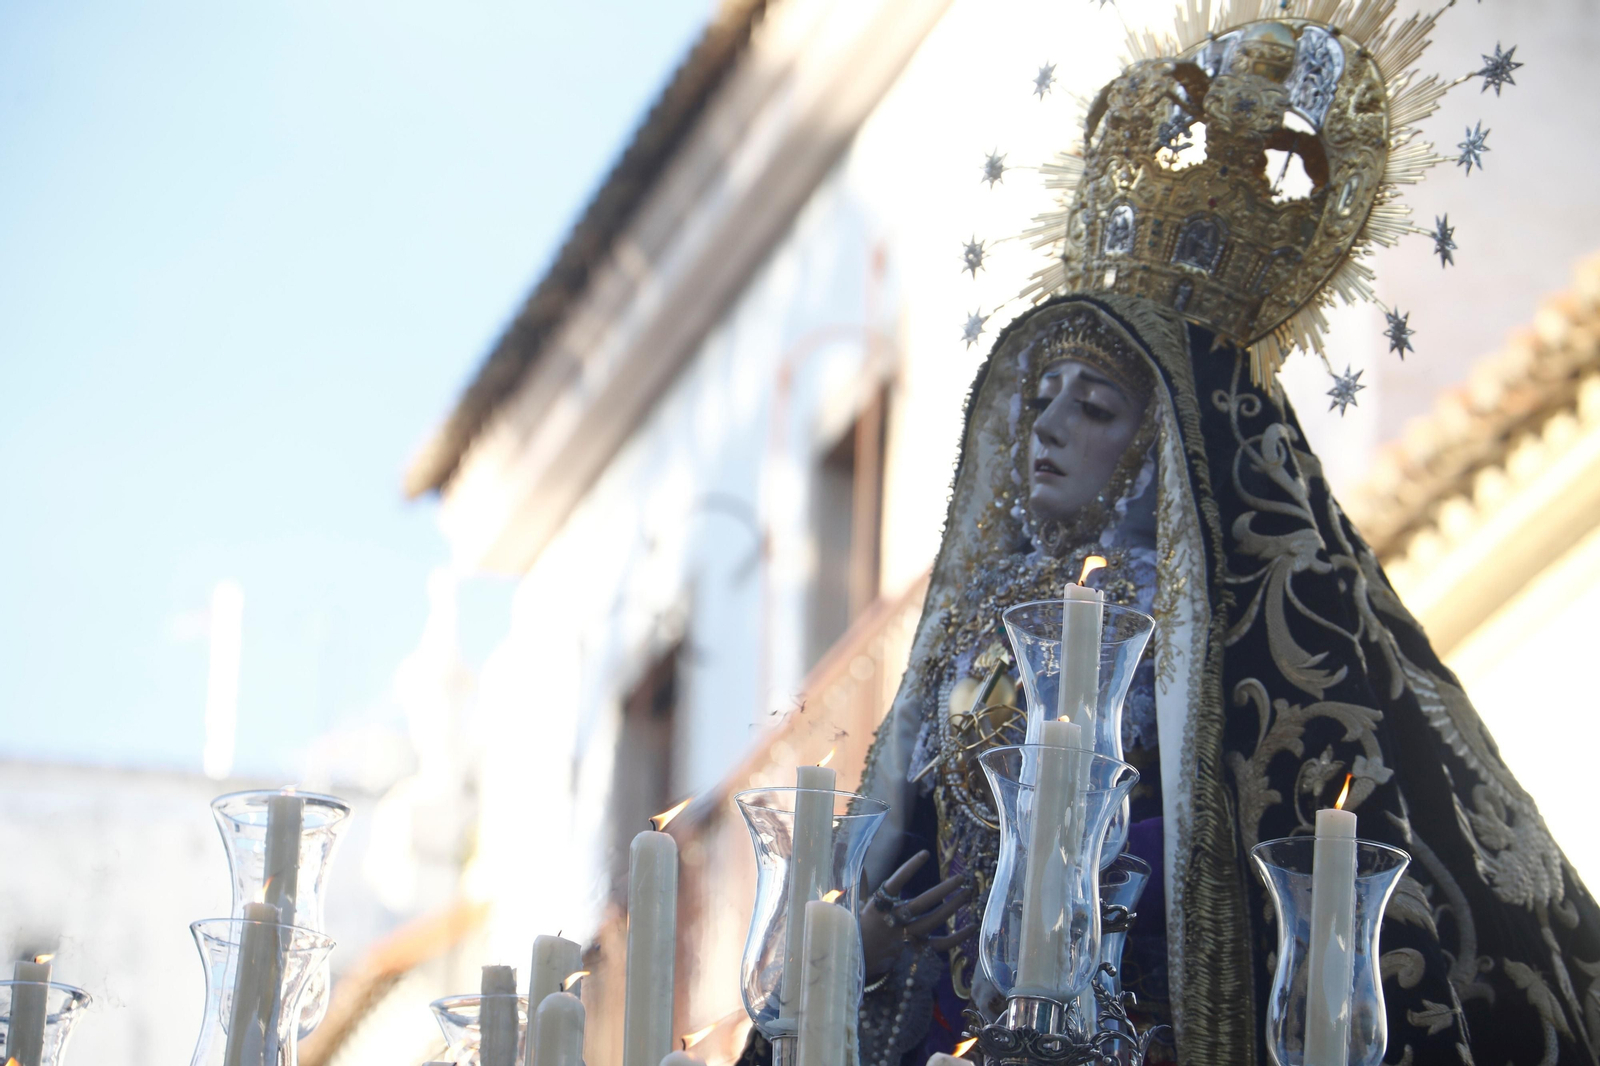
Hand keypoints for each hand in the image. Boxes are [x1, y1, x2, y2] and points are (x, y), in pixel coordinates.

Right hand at [858, 850, 975, 978]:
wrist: (854, 963)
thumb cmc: (855, 931)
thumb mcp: (855, 907)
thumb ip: (862, 886)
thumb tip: (861, 865)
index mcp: (877, 907)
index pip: (894, 883)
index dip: (909, 868)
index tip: (925, 853)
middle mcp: (892, 922)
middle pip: (921, 904)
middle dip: (942, 890)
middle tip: (961, 877)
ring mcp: (905, 937)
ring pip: (932, 921)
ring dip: (951, 907)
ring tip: (967, 893)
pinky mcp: (915, 950)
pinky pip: (940, 945)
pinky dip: (957, 937)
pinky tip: (972, 927)